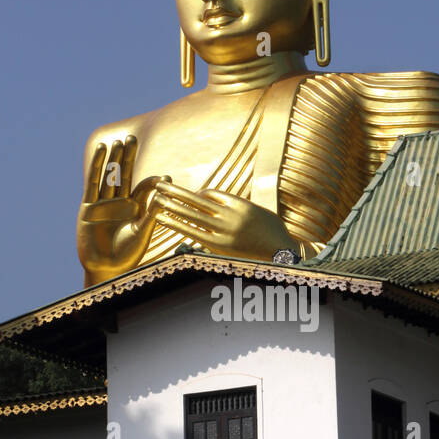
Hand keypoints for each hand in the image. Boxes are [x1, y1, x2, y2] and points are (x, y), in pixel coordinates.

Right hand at [76, 136, 168, 282]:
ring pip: (109, 176)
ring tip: (118, 142)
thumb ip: (151, 215)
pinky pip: (93, 183)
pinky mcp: (89, 207)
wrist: (106, 268)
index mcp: (136, 209)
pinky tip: (101, 151)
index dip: (154, 181)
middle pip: (125, 175)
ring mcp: (104, 204)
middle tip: (132, 138)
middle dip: (128, 157)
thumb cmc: (127, 255)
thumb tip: (163, 195)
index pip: (144, 188)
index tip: (165, 178)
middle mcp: (120, 203)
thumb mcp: (142, 233)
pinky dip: (97, 166)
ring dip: (113, 159)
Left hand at [151, 182, 299, 261]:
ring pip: (191, 214)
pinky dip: (177, 224)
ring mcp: (223, 230)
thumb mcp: (257, 213)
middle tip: (159, 184)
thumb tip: (216, 204)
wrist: (282, 254)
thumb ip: (236, 207)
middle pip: (196, 200)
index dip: (197, 195)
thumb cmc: (272, 234)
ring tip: (156, 198)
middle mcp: (230, 215)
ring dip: (171, 205)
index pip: (211, 195)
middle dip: (176, 192)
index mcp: (240, 204)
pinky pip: (193, 232)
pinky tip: (164, 218)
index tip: (189, 196)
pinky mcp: (219, 246)